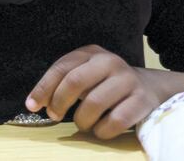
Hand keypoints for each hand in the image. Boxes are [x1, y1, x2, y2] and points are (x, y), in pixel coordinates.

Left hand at [26, 44, 183, 139]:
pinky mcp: (143, 100)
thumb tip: (34, 104)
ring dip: (81, 120)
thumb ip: (63, 84)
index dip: (43, 88)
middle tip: (54, 115)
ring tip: (82, 124)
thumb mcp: (86, 75)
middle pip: (75, 81)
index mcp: (91, 53)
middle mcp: (110, 61)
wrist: (152, 88)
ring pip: (94, 103)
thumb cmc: (107, 85)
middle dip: (59, 102)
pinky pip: (116, 121)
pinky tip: (100, 130)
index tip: (31, 106)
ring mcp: (128, 79)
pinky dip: (103, 131)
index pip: (61, 68)